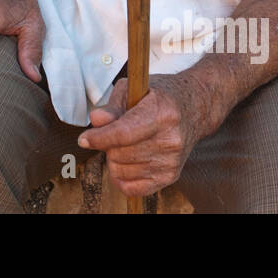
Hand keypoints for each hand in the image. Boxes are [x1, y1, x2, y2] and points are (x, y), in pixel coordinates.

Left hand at [76, 73, 207, 197]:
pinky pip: (132, 189)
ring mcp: (172, 161)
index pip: (124, 133)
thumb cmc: (159, 97)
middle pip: (120, 154)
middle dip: (107, 145)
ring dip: (114, 160)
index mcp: (162, 112)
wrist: (193, 109)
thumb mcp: (134, 89)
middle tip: (114, 133)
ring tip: (125, 144)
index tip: (84, 139)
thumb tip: (96, 120)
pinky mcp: (171, 176)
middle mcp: (171, 139)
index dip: (99, 138)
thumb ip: (113, 106)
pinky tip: (125, 162)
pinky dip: (121, 178)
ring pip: (122, 172)